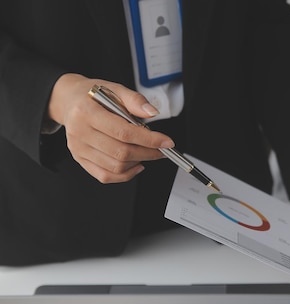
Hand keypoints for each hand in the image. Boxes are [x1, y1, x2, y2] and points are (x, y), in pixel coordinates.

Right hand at [47, 73, 174, 182]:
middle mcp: (79, 132)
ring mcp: (78, 148)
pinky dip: (125, 174)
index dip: (149, 140)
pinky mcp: (79, 159)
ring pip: (116, 166)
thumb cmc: (92, 95)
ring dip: (138, 162)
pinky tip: (135, 164)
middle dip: (148, 153)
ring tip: (147, 152)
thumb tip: (151, 113)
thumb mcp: (114, 89)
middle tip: (161, 149)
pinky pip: (105, 176)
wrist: (69, 101)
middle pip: (121, 152)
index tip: (166, 142)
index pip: (124, 132)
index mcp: (86, 112)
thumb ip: (135, 100)